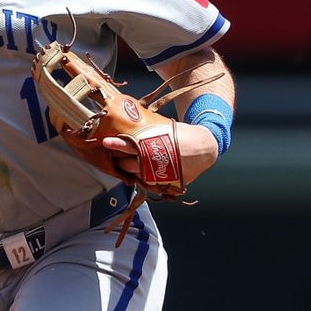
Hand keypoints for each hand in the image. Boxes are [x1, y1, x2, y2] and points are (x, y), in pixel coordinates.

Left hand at [102, 123, 218, 184]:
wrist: (204, 148)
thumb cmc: (182, 135)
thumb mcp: (163, 128)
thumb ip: (145, 132)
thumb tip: (129, 125)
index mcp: (153, 145)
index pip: (129, 145)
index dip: (116, 144)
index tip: (106, 142)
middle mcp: (155, 162)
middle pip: (128, 164)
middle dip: (120, 160)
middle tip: (117, 155)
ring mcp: (160, 175)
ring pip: (136, 175)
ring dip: (129, 170)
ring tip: (126, 164)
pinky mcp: (165, 184)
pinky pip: (147, 184)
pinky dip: (141, 179)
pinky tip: (139, 173)